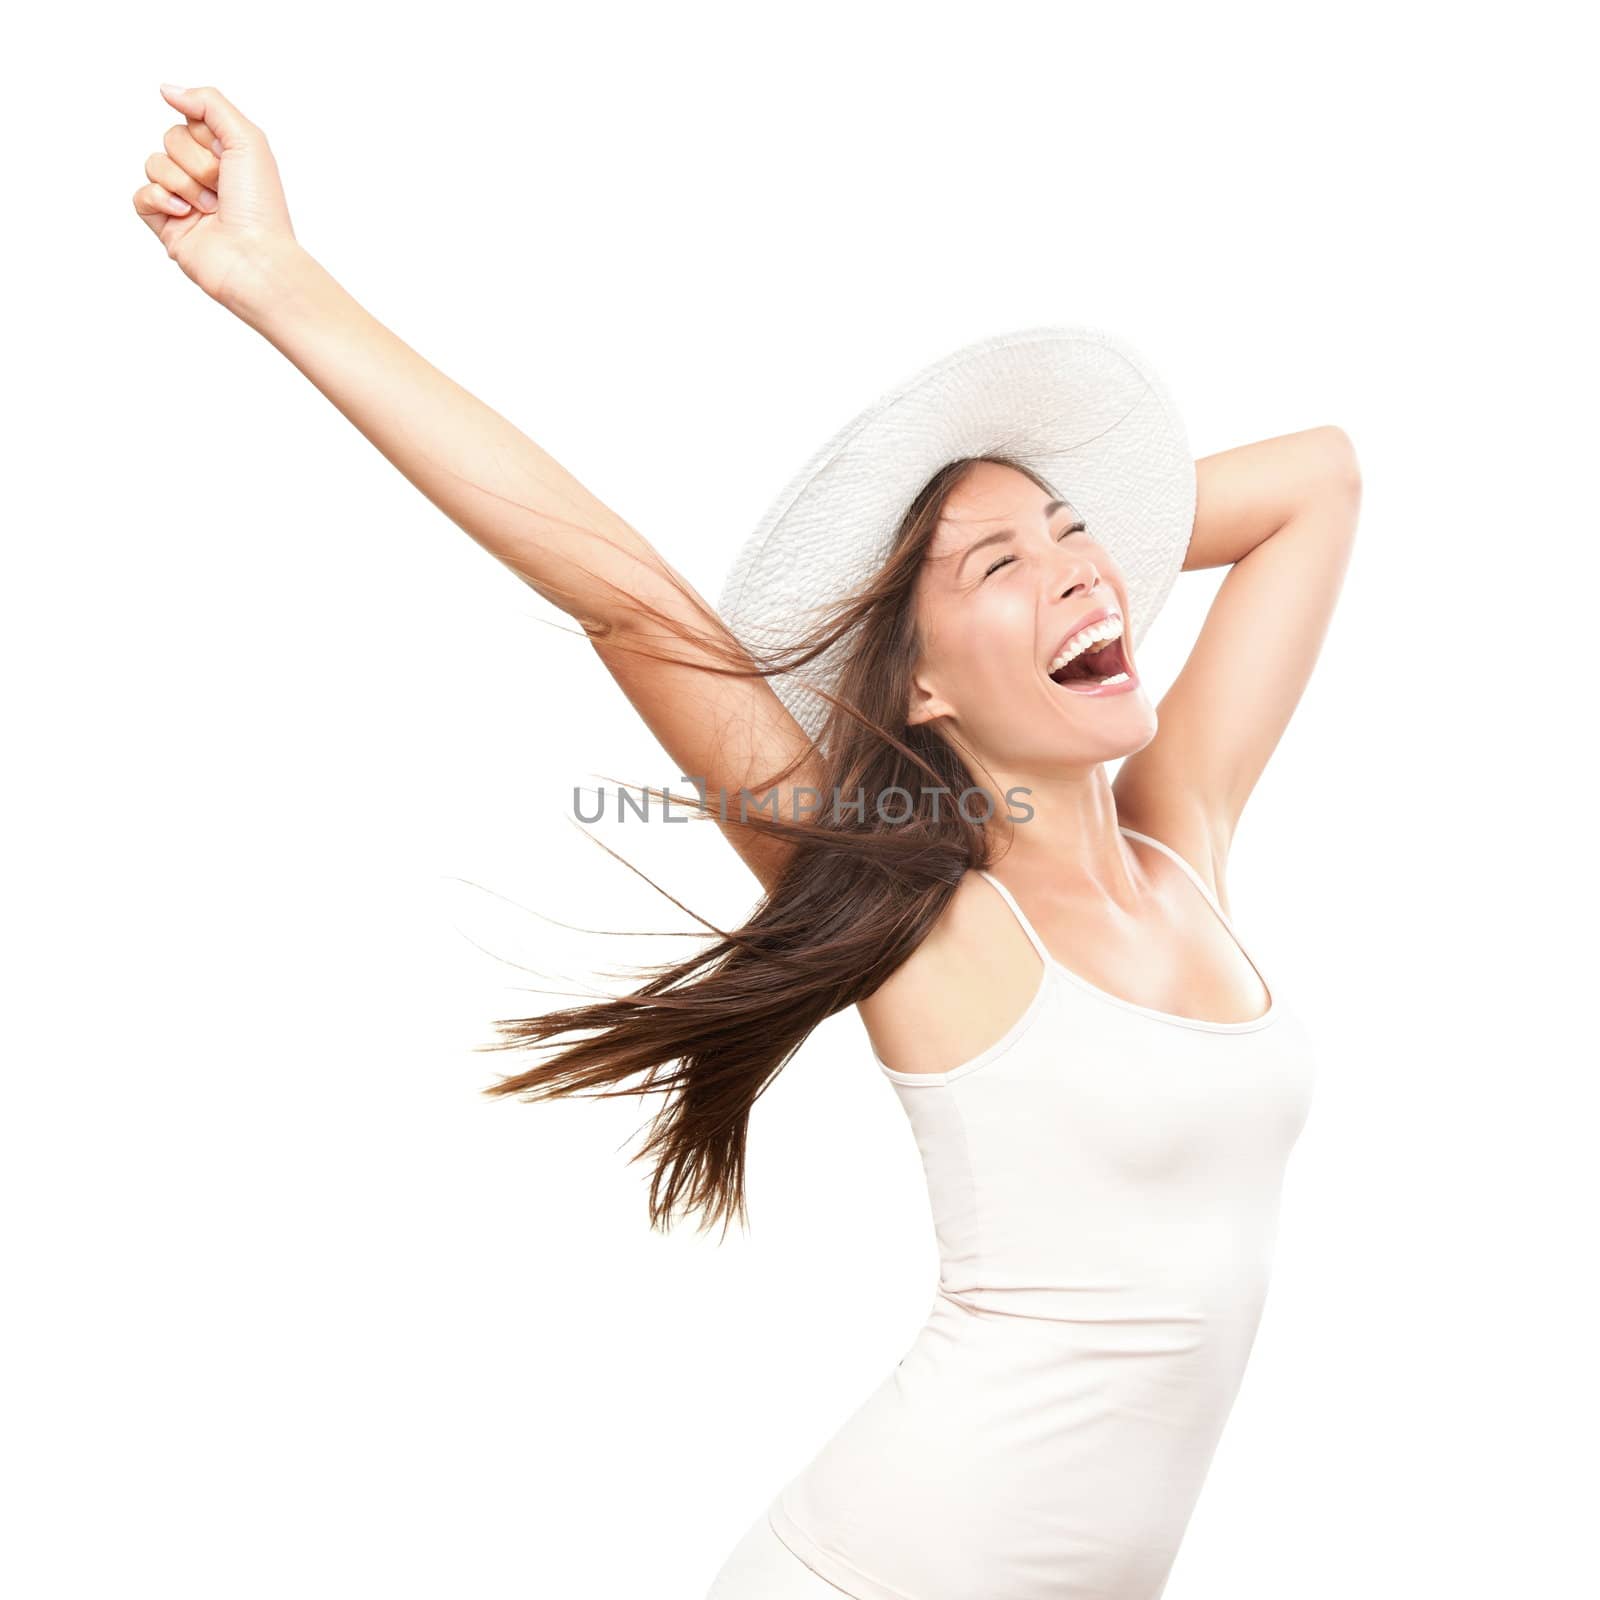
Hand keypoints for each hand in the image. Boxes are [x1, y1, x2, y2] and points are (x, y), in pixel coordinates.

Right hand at [133, 84, 298, 309]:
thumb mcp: (247, 139)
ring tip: (210, 209)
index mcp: (225, 156)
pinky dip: (160, 200)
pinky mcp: (167, 226)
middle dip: (197, 162)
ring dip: (184, 183)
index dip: (206, 136)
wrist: (256, 260)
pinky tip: (186, 216)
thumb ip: (208, 103)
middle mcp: (204, 176)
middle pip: (170, 139)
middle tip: (222, 189)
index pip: (190, 120)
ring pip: (154, 164)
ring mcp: (183, 201)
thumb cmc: (261, 207)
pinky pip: (140, 195)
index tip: (227, 158)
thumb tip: (167, 89)